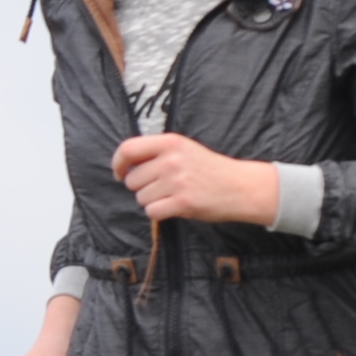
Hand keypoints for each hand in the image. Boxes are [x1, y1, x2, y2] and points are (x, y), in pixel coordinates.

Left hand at [110, 132, 279, 225]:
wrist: (239, 186)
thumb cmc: (209, 169)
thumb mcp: (184, 148)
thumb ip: (158, 151)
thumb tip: (126, 164)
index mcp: (170, 142)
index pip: (128, 149)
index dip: (117, 163)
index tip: (118, 173)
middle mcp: (171, 160)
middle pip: (132, 180)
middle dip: (140, 187)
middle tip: (160, 187)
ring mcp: (177, 182)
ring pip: (141, 198)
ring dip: (151, 201)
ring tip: (171, 196)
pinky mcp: (182, 203)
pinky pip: (152, 212)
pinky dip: (159, 213)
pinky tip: (173, 207)